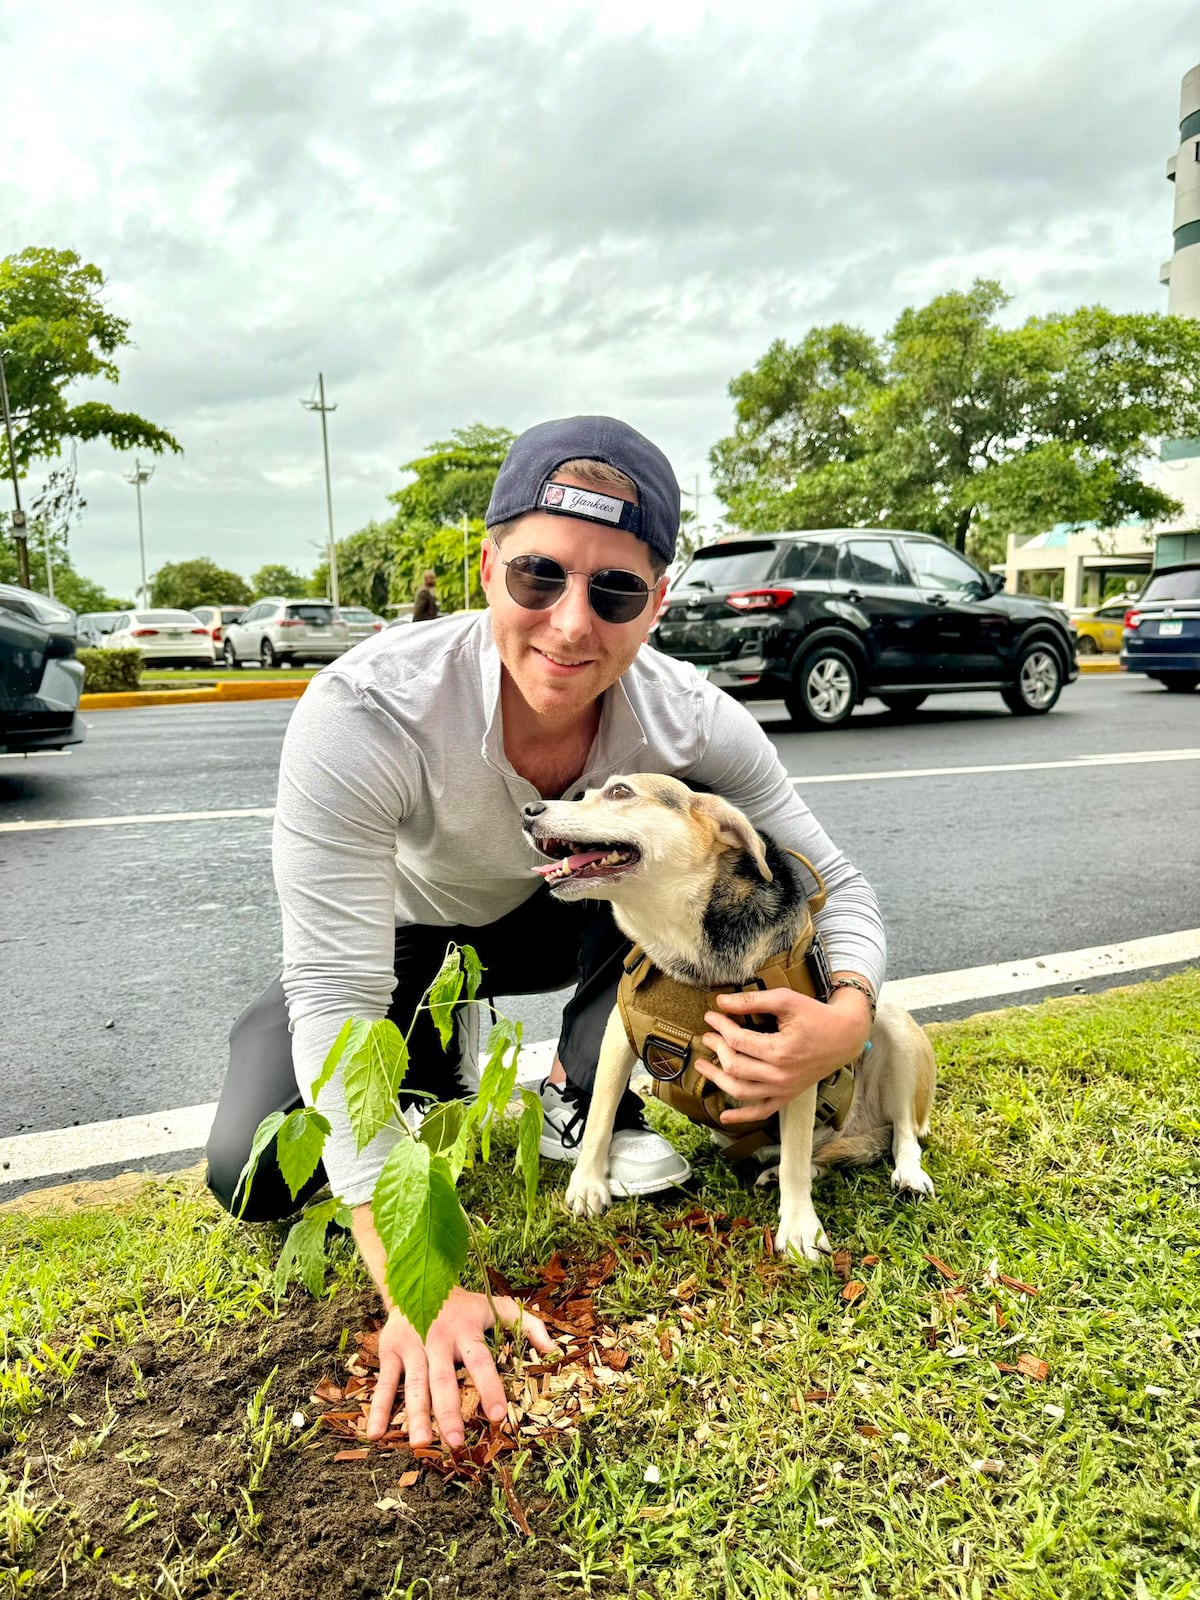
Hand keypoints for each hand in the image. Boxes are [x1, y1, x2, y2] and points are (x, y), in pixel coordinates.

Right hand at [366, 1285, 557, 1448]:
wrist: (418, 1279)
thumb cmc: (465, 1305)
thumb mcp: (497, 1306)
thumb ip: (529, 1325)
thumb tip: (554, 1350)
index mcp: (466, 1330)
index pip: (480, 1361)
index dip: (490, 1387)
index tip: (498, 1416)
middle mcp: (437, 1338)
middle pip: (443, 1378)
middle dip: (448, 1410)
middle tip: (456, 1441)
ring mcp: (411, 1345)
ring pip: (414, 1384)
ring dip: (416, 1415)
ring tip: (421, 1444)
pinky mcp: (390, 1350)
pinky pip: (384, 1383)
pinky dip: (379, 1408)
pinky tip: (375, 1434)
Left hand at [693, 984, 871, 1123]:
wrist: (844, 1036)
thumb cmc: (816, 1015)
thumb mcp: (786, 1000)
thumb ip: (753, 1001)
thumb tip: (721, 1002)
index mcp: (780, 1051)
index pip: (737, 1041)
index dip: (720, 1026)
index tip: (710, 1015)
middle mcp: (781, 1075)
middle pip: (734, 1066)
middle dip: (716, 1049)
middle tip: (708, 1035)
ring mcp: (784, 1089)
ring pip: (741, 1091)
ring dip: (717, 1079)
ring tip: (702, 1065)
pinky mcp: (787, 1096)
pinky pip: (762, 1112)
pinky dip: (742, 1116)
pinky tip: (724, 1116)